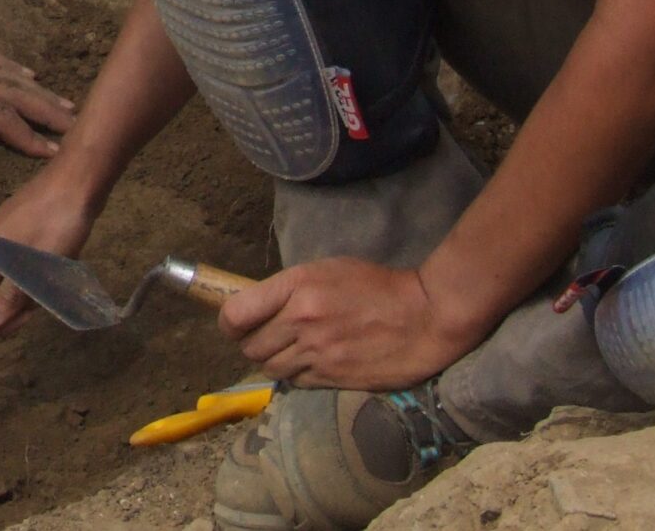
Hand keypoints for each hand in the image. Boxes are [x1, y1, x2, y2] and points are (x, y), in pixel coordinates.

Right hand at [0, 173, 103, 335]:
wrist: (72, 183)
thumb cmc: (53, 227)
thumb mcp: (34, 271)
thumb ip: (6, 301)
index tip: (27, 316)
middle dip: (13, 307)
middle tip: (43, 291)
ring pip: (1, 288)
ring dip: (25, 291)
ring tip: (49, 274)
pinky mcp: (6, 239)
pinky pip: (10, 272)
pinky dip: (28, 276)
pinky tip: (47, 264)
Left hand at [220, 257, 482, 389]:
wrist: (426, 316)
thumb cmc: (378, 286)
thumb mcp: (328, 270)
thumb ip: (290, 289)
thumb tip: (260, 306)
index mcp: (297, 287)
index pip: (236, 313)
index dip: (229, 322)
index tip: (234, 324)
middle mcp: (302, 321)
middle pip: (250, 347)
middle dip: (251, 344)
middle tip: (264, 339)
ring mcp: (317, 353)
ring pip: (270, 368)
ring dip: (273, 363)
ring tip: (288, 352)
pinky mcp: (333, 378)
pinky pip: (296, 383)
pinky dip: (296, 376)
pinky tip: (311, 364)